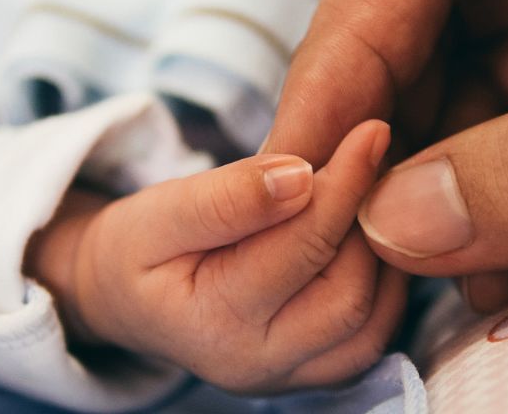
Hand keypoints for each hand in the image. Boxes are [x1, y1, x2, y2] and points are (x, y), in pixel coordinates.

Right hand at [26, 121, 406, 392]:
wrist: (123, 297)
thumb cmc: (138, 247)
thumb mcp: (160, 211)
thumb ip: (226, 197)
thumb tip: (302, 177)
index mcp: (214, 323)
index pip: (302, 247)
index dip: (344, 184)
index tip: (370, 130)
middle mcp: (257, 365)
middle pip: (349, 294)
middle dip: (369, 222)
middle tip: (375, 159)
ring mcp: (288, 377)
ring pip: (373, 322)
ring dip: (384, 254)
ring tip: (371, 193)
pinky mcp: (311, 374)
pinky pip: (372, 336)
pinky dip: (384, 284)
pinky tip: (367, 234)